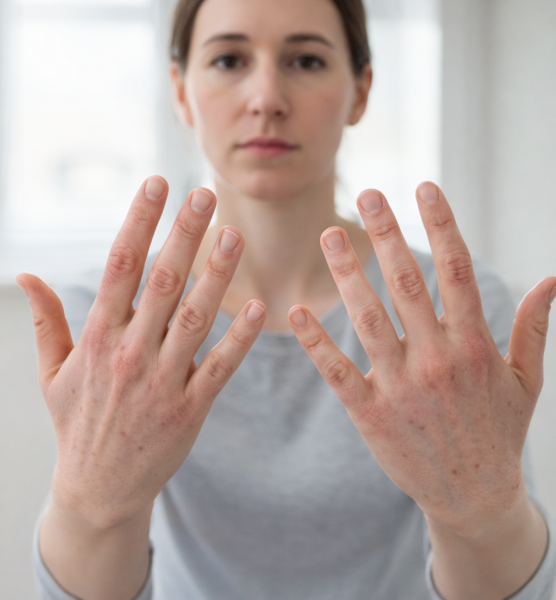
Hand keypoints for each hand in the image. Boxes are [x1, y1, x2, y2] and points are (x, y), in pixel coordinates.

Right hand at [18, 176, 265, 527]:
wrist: (98, 489)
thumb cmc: (75, 423)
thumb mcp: (51, 373)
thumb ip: (46, 320)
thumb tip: (24, 274)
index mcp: (95, 339)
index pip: (118, 267)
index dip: (139, 222)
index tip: (155, 185)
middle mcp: (128, 354)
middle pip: (161, 282)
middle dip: (185, 234)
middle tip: (206, 193)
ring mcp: (161, 382)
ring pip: (194, 318)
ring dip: (216, 274)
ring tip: (234, 233)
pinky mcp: (189, 409)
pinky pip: (219, 367)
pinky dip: (238, 338)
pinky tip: (257, 307)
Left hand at [289, 182, 555, 536]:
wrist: (473, 497)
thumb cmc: (498, 433)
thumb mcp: (526, 382)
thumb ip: (533, 329)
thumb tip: (551, 279)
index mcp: (474, 346)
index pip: (457, 272)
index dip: (440, 226)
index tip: (423, 187)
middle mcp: (437, 360)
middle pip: (407, 285)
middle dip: (386, 235)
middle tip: (367, 195)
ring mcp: (401, 387)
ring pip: (369, 319)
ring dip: (347, 275)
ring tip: (328, 235)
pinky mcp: (371, 414)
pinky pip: (338, 371)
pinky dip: (317, 343)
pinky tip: (296, 312)